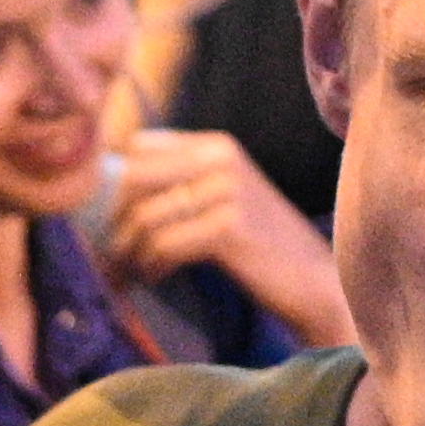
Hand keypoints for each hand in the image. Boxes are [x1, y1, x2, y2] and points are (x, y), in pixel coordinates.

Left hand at [103, 125, 345, 338]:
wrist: (314, 280)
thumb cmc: (261, 244)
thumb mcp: (224, 196)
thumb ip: (180, 182)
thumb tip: (109, 189)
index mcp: (216, 145)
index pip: (138, 147)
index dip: (117, 184)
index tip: (114, 218)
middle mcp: (220, 159)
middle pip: (133, 179)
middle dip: (116, 219)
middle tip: (116, 251)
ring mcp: (226, 191)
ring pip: (145, 217)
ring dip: (130, 251)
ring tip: (135, 270)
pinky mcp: (228, 228)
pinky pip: (164, 246)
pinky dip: (152, 266)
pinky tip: (157, 276)